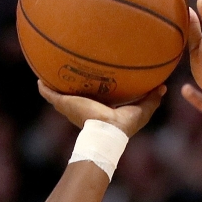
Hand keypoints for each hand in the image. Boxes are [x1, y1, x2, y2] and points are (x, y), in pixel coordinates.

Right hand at [37, 82, 164, 137]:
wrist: (107, 131)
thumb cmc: (124, 124)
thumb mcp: (142, 110)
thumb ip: (152, 99)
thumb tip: (163, 87)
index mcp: (101, 108)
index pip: (98, 96)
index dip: (98, 87)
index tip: (98, 77)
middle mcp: (85, 107)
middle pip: (77, 94)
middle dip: (74, 84)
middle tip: (72, 70)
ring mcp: (73, 106)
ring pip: (61, 94)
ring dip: (56, 85)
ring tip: (50, 72)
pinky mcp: (65, 104)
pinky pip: (50, 94)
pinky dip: (44, 88)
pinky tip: (39, 78)